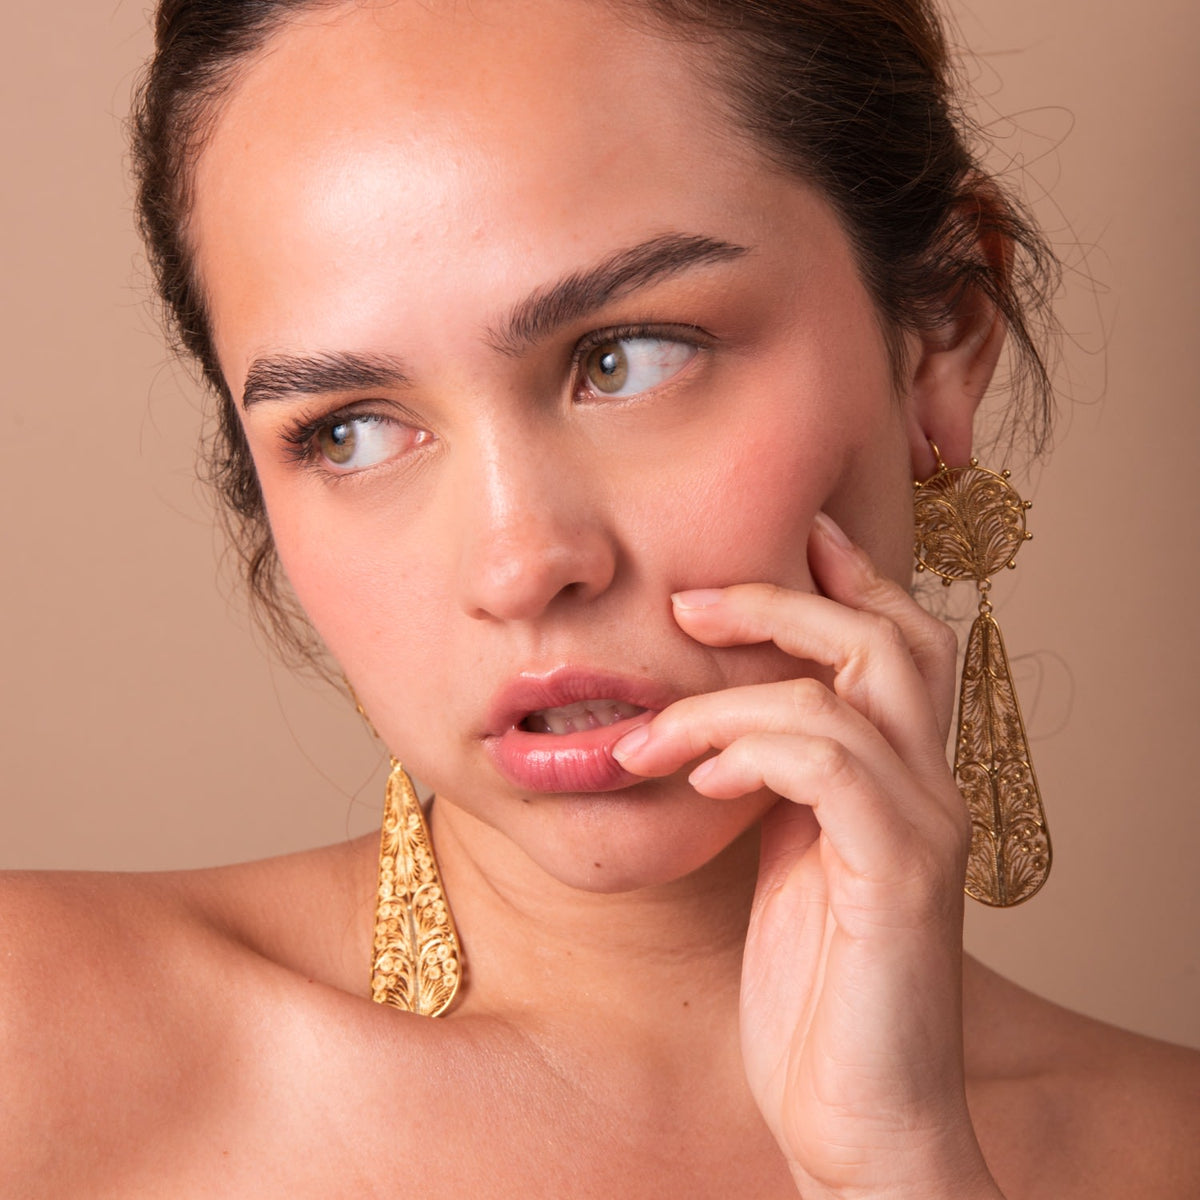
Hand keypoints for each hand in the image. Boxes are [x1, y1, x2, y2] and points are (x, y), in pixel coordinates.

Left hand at [613, 513, 1003, 1198]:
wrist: (854, 1115)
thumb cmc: (811, 992)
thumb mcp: (784, 863)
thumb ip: (775, 788)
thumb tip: (717, 725)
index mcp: (901, 778)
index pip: (897, 642)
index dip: (844, 580)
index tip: (774, 543)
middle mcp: (931, 788)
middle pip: (892, 636)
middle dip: (789, 599)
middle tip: (691, 601)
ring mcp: (926, 827)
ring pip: (852, 687)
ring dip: (730, 694)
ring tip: (651, 733)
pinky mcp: (902, 875)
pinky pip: (828, 765)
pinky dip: (752, 752)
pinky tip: (701, 784)